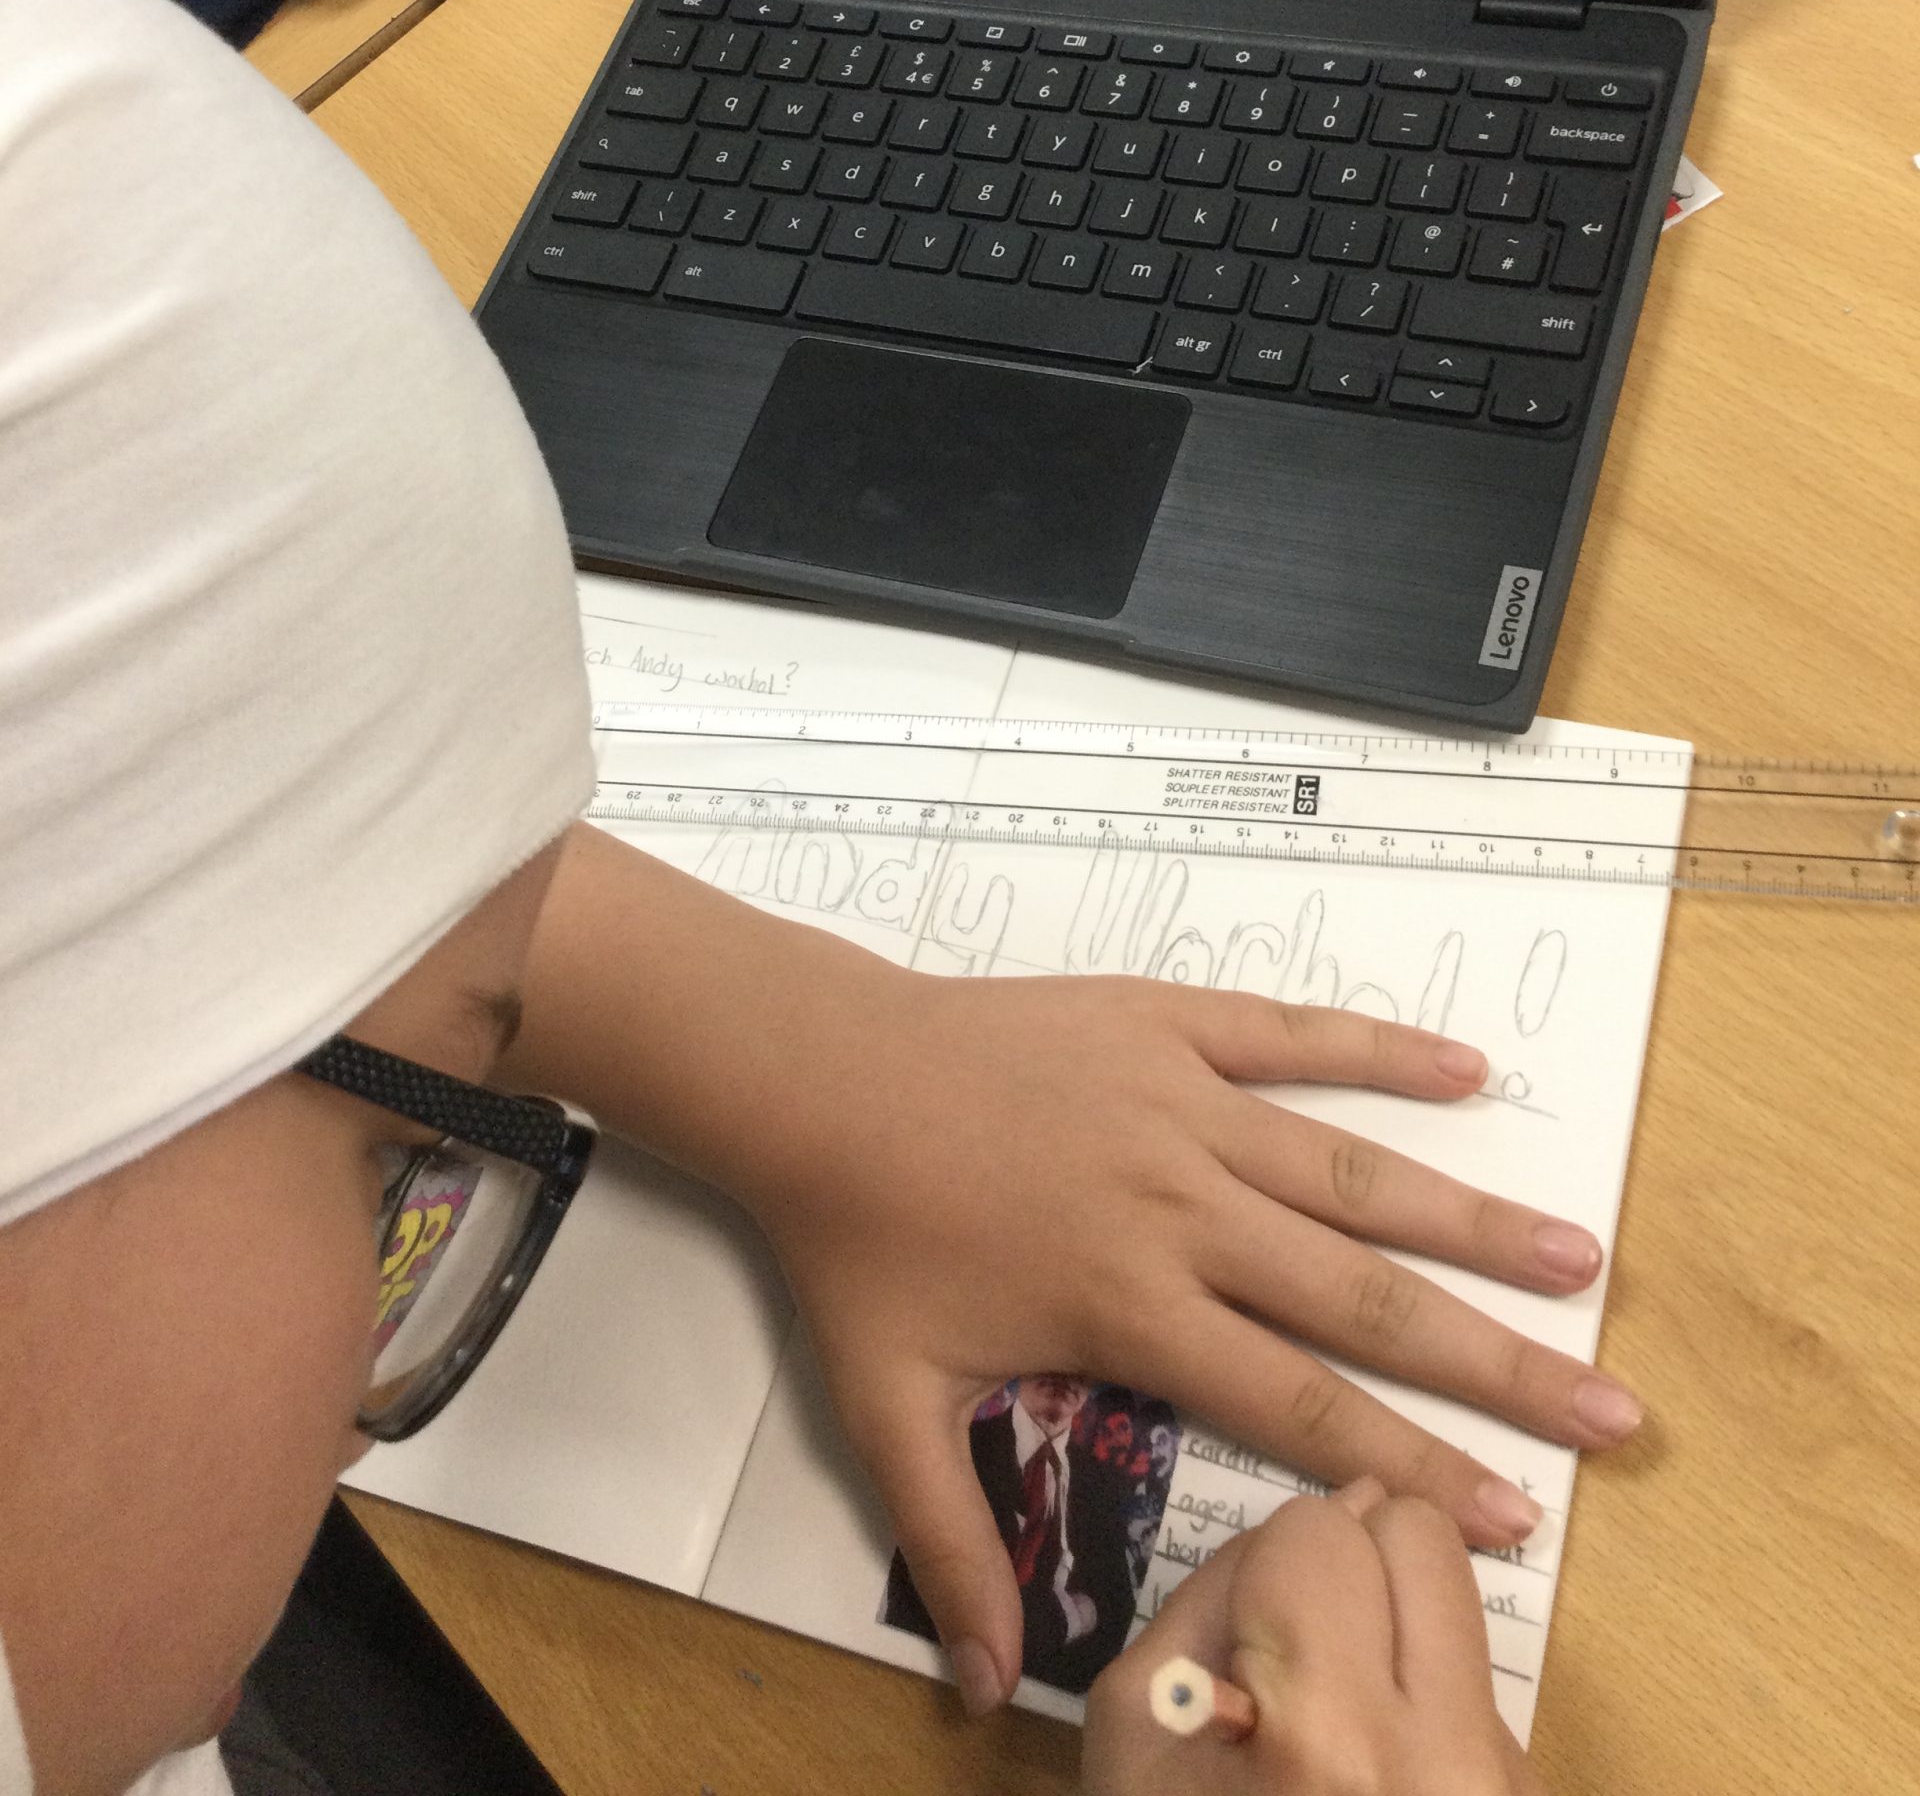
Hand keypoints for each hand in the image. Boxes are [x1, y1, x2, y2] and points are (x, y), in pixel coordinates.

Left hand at [727, 967, 1636, 1711]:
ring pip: (1354, 1173)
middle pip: (1363, 1298)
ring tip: (1573, 1257)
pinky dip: (1379, 1051)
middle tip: (1606, 1404)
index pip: (1301, 1402)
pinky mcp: (1165, 1026)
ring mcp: (1181, 1106)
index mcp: (1130, 1304)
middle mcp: (1180, 1208)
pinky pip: (1291, 1036)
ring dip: (1467, 1221)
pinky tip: (1464, 1074)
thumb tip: (983, 1689)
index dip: (1411, 1463)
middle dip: (1494, 1361)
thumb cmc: (859, 1241)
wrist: (818, 1078)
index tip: (1509, 1513)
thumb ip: (951, 1545)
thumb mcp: (889, 1406)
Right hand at [1083, 1478, 1540, 1794]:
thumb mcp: (1138, 1723)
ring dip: (1408, 1636)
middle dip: (1361, 1564)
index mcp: (1319, 1733)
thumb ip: (1220, 1589)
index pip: (1329, 1527)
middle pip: (1425, 1537)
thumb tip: (1333, 1507)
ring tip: (1347, 1729)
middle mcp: (1439, 1764)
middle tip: (1311, 1650)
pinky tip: (1384, 1786)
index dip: (1281, 1566)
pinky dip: (1438, 1716)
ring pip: (1470, 1611)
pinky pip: (1494, 1703)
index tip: (1258, 1635)